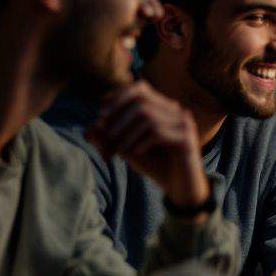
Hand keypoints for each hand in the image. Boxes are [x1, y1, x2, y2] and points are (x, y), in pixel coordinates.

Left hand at [86, 81, 206, 209]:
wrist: (180, 188)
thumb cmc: (154, 165)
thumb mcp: (127, 149)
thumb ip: (109, 139)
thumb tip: (88, 130)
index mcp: (164, 108)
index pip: (139, 88)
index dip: (117, 97)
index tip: (102, 114)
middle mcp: (176, 112)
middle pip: (141, 98)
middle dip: (118, 116)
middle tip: (107, 135)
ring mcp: (183, 124)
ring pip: (146, 115)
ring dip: (126, 132)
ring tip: (118, 149)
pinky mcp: (186, 139)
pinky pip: (156, 132)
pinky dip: (139, 142)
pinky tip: (135, 153)